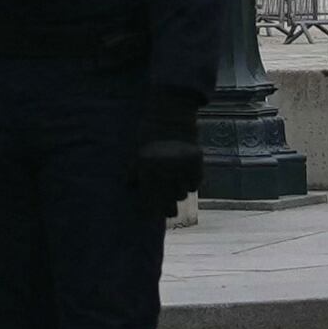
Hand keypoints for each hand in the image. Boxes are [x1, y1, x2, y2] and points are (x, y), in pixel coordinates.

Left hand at [131, 91, 205, 213]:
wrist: (170, 113)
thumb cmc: (149, 132)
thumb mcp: (136, 150)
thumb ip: (133, 171)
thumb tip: (131, 187)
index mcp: (148, 170)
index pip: (150, 200)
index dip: (151, 211)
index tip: (152, 215)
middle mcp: (165, 171)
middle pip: (169, 203)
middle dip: (168, 209)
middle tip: (168, 211)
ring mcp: (182, 167)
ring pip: (183, 194)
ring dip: (178, 193)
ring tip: (175, 188)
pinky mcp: (196, 162)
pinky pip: (196, 183)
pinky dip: (191, 182)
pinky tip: (186, 177)